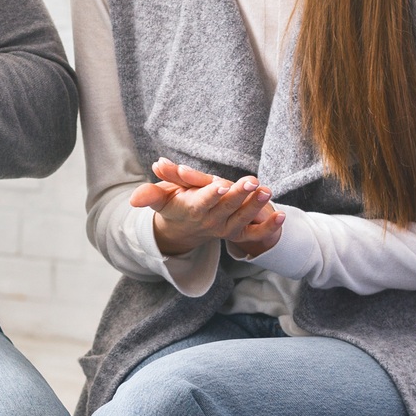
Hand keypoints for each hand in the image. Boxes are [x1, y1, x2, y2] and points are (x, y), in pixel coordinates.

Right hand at [131, 159, 283, 256]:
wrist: (186, 229)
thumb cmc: (175, 205)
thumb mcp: (161, 199)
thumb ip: (150, 196)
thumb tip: (132, 199)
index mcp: (193, 210)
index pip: (202, 202)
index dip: (210, 195)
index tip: (218, 185)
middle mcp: (210, 221)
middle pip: (226, 208)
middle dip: (239, 195)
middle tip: (252, 181)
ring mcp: (226, 228)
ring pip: (242, 219)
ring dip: (255, 207)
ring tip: (268, 191)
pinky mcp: (238, 232)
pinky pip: (255, 234)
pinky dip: (269, 228)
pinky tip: (282, 217)